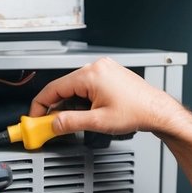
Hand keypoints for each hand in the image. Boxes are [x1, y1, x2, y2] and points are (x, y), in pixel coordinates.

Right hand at [29, 57, 185, 137]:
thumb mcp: (98, 122)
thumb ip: (71, 122)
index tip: (34, 117)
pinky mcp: (108, 75)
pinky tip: (85, 113)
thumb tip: (53, 124)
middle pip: (63, 87)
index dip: (40, 105)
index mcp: (91, 74)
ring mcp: (103, 69)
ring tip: (74, 121)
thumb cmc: (137, 112)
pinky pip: (86, 86)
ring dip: (69, 105)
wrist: (157, 110)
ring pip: (74, 88)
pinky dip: (80, 100)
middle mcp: (96, 67)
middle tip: (49, 125)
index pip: (54, 88)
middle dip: (55, 107)